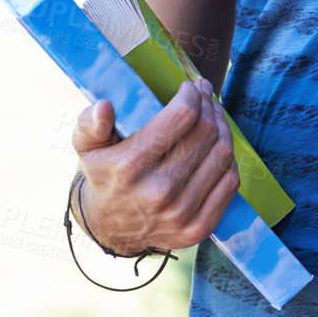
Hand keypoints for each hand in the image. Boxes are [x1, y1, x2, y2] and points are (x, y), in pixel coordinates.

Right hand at [71, 78, 240, 253]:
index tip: (191, 87)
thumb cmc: (104, 175)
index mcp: (130, 167)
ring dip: (222, 128)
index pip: (182, 116)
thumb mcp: (87, 148)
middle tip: (205, 96)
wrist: (110, 229)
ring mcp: (180, 213)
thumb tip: (103, 107)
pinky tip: (216, 147)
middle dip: (209, 106)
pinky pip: (229, 181)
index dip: (193, 95)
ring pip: (222, 154)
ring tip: (213, 117)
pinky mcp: (199, 229)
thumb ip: (90, 124)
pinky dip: (227, 158)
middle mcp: (158, 192)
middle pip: (206, 132)